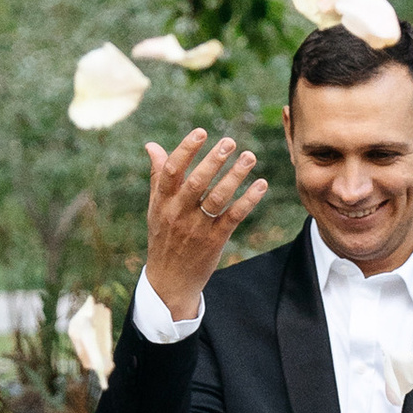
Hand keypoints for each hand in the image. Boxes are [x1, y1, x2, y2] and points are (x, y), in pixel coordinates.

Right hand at [143, 130, 268, 323]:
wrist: (169, 281)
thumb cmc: (163, 238)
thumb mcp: (155, 208)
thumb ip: (157, 176)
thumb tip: (152, 146)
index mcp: (162, 202)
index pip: (171, 171)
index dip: (186, 150)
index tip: (201, 132)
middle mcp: (178, 213)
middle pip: (196, 182)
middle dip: (214, 160)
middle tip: (230, 142)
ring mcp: (197, 228)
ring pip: (218, 198)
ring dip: (235, 176)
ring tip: (250, 156)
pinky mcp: (215, 240)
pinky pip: (234, 216)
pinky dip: (248, 200)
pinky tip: (260, 185)